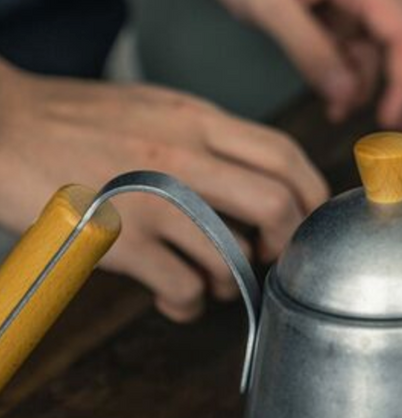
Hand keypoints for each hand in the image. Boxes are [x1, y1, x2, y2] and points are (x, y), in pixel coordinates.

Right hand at [0, 60, 328, 320]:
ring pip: (232, 256)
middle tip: (268, 260)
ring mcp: (151, 199)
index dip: (311, 196)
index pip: (285, 155)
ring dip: (233, 283)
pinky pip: (183, 290)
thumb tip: (259, 183)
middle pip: (276, 206)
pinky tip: (175, 301)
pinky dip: (189, 307)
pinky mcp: (119, 240)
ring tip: (210, 282)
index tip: (306, 222)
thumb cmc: (74, 124)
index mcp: (196, 121)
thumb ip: (209, 141)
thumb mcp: (156, 111)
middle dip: (287, 245)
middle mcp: (182, 156)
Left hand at [175, 0, 401, 129]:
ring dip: (380, 87)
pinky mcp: (338, 13)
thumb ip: (309, 51)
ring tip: (354, 116)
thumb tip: (345, 94)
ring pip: (391, 50)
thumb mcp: (267, 3)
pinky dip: (353, 81)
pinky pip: (360, 52)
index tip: (390, 118)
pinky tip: (335, 102)